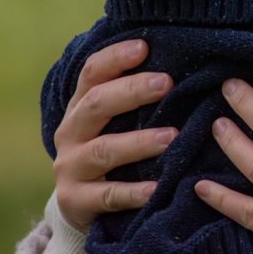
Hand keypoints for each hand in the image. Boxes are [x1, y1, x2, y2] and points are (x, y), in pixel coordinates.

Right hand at [51, 40, 176, 231]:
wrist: (81, 206)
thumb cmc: (113, 150)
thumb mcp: (117, 121)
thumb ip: (137, 97)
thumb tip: (182, 65)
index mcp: (81, 106)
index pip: (92, 73)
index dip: (115, 58)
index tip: (144, 46)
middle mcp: (71, 132)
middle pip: (97, 104)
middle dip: (132, 91)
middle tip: (166, 83)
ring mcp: (70, 167)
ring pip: (103, 150)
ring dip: (138, 142)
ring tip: (171, 136)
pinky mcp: (75, 201)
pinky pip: (107, 195)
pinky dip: (133, 192)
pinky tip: (156, 188)